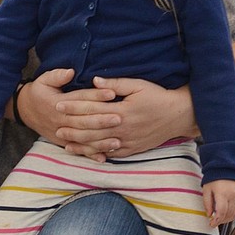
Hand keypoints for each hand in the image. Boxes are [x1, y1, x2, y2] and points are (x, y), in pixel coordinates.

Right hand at [17, 68, 121, 161]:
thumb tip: (70, 72)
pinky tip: (104, 158)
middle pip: (84, 121)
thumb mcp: (43, 80)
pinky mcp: (63, 143)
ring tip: (117, 141)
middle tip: (120, 118)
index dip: (96, 96)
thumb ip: (57, 75)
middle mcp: (60, 120)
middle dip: (102, 120)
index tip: (112, 93)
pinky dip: (91, 155)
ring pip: (83, 138)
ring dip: (100, 141)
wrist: (25, 111)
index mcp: (57, 103)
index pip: (80, 99)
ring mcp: (62, 134)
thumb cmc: (39, 93)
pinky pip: (78, 150)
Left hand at [55, 76, 195, 159]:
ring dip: (81, 144)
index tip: (59, 105)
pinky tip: (86, 153)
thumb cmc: (158, 97)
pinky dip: (97, 154)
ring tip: (65, 142)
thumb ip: (115, 83)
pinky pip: (112, 153)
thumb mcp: (138, 85)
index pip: (92, 109)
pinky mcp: (133, 149)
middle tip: (55, 127)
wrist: (179, 115)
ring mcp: (128, 141)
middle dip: (72, 128)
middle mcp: (123, 128)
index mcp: (122, 110)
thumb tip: (94, 80)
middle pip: (92, 130)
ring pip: (99, 145)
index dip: (74, 107)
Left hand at [202, 179, 234, 226]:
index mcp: (222, 193)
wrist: (225, 168)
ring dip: (227, 219)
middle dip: (221, 221)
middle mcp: (231, 195)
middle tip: (214, 222)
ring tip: (219, 219)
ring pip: (234, 213)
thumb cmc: (214, 177)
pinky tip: (226, 215)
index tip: (212, 224)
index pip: (221, 211)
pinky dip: (232, 214)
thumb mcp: (206, 189)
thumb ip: (207, 203)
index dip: (217, 220)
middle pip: (228, 214)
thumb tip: (208, 214)